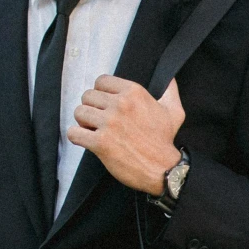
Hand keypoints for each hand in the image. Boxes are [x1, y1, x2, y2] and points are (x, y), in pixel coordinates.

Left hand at [69, 75, 183, 195]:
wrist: (163, 169)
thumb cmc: (165, 141)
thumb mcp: (174, 111)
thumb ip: (170, 91)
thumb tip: (170, 79)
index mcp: (134, 93)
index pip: (101, 81)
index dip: (100, 92)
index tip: (105, 103)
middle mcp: (120, 105)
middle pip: (87, 96)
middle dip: (91, 107)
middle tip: (99, 119)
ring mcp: (109, 124)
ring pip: (79, 112)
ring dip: (83, 122)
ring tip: (93, 129)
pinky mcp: (100, 143)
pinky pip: (74, 133)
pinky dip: (76, 137)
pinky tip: (86, 140)